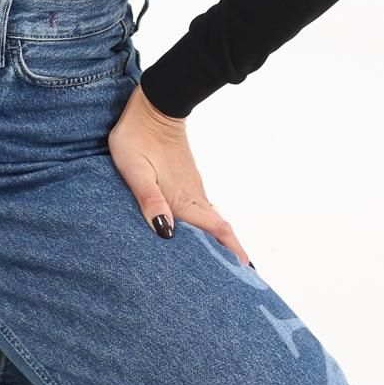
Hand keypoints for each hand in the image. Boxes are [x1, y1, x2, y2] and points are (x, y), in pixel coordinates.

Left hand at [107, 86, 251, 266]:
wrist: (153, 106)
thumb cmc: (137, 137)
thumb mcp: (135, 170)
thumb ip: (149, 199)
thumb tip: (166, 233)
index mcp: (182, 198)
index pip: (216, 229)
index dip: (233, 251)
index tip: (248, 271)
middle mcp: (193, 195)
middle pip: (219, 229)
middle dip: (231, 253)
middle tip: (241, 278)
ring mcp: (192, 186)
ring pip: (212, 219)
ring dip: (220, 240)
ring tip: (224, 264)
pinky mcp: (187, 179)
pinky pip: (203, 209)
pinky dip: (209, 226)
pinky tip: (201, 234)